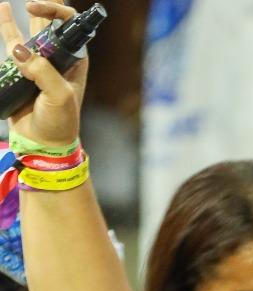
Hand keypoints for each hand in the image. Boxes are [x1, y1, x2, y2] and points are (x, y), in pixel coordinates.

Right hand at [0, 1, 87, 150]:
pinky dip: (7, 25)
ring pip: (31, 31)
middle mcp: (58, 57)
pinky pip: (13, 43)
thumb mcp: (59, 96)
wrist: (44, 143)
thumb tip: (17, 49)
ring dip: (24, 15)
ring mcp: (39, 61)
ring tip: (11, 3)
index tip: (33, 9)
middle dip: (44, 8)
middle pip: (51, 23)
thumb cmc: (60, 122)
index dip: (54, 11)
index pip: (68, 25)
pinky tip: (3, 9)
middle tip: (31, 3)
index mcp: (75, 59)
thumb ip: (41, 71)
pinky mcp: (22, 69)